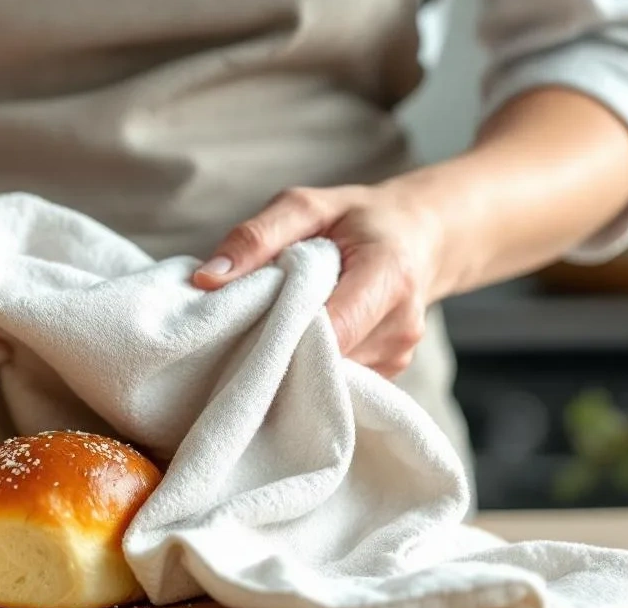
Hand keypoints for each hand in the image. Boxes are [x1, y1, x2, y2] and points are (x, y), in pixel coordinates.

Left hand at [192, 185, 442, 377]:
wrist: (420, 237)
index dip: (282, 336)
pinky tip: (300, 341)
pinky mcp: (390, 373)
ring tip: (277, 327)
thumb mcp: (306, 206)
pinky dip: (311, 366)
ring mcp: (399, 355)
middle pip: (326, 360)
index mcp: (388, 275)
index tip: (242, 327)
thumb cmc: (357, 219)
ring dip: (294, 359)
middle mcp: (401, 325)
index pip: (330, 330)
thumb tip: (207, 279)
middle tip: (246, 327)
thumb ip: (257, 236)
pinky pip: (338, 382)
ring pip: (329, 378)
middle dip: (280, 349)